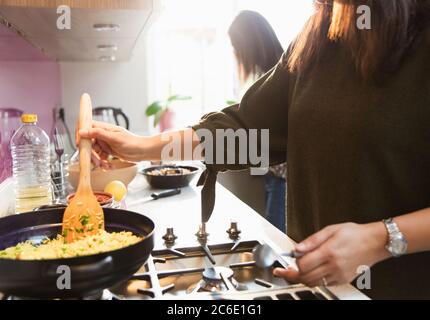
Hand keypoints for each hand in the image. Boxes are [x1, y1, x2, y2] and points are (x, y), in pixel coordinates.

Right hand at [78, 121, 145, 164]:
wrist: (143, 152)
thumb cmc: (132, 142)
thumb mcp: (114, 138)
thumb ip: (98, 134)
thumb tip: (83, 131)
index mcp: (104, 128)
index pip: (86, 127)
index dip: (81, 135)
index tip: (80, 144)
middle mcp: (103, 135)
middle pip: (88, 142)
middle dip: (91, 153)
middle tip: (96, 161)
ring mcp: (105, 143)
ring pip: (93, 152)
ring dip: (97, 160)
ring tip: (104, 165)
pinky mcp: (108, 151)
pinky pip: (100, 157)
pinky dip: (102, 163)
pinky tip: (109, 165)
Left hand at [273, 222, 389, 286]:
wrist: (375, 242)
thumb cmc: (355, 234)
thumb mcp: (331, 230)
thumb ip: (312, 240)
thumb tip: (297, 248)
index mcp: (329, 252)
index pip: (303, 264)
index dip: (293, 263)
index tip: (287, 260)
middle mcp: (334, 266)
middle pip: (306, 277)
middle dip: (292, 275)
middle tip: (283, 271)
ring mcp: (339, 275)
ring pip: (313, 283)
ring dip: (302, 279)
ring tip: (294, 272)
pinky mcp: (343, 279)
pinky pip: (324, 283)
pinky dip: (314, 280)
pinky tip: (311, 272)